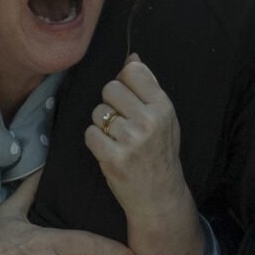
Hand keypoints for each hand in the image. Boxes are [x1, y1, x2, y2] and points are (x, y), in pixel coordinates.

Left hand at [87, 56, 194, 233]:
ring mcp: (131, 140)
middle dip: (110, 103)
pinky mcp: (113, 158)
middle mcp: (149, 121)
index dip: (124, 83)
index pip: (132, 71)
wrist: (160, 196)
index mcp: (163, 107)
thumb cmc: (160, 153)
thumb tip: (132, 58)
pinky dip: (95, 141)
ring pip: (98, 112)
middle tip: (121, 122)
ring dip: (102, 124)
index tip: (129, 99)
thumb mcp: (165, 118)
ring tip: (117, 139)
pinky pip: (90, 133)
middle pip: (110, 88)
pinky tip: (109, 150)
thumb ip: (148, 87)